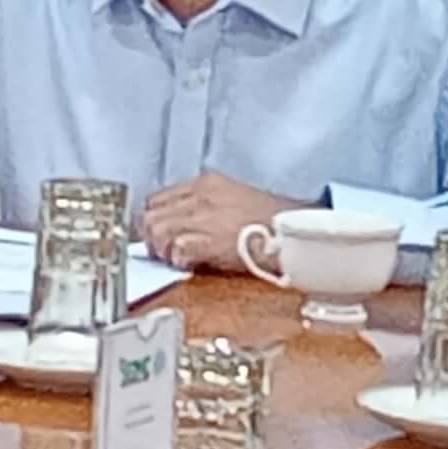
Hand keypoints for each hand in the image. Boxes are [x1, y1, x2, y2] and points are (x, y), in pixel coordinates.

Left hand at [139, 171, 298, 271]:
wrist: (296, 234)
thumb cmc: (276, 222)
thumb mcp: (238, 200)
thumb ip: (208, 207)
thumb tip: (184, 224)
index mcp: (207, 184)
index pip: (159, 198)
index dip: (155, 219)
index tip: (157, 233)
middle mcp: (201, 196)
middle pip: (151, 213)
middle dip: (151, 235)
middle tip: (162, 251)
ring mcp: (204, 217)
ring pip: (156, 230)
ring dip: (161, 249)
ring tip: (175, 259)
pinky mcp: (209, 240)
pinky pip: (175, 249)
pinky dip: (177, 260)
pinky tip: (189, 264)